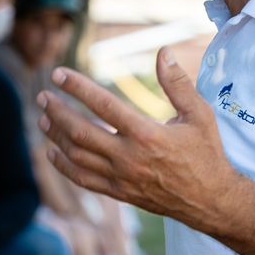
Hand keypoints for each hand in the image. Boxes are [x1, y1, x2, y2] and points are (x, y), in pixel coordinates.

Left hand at [37, 47, 236, 226]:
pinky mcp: (119, 192)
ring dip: (55, 135)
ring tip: (42, 117)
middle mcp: (129, 157)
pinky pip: (83, 179)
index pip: (103, 105)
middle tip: (42, 96)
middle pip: (80, 131)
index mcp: (147, 134)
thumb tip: (163, 52)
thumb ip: (178, 84)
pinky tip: (51, 151)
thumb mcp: (200, 115)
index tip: (58, 74)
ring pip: (77, 156)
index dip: (77, 87)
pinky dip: (63, 165)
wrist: (211, 201)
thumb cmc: (207, 153)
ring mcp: (121, 178)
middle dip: (57, 111)